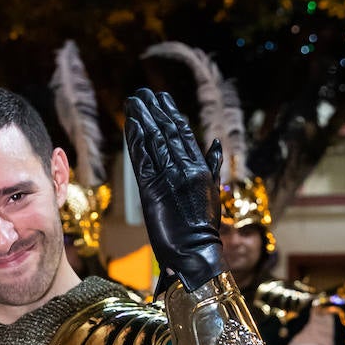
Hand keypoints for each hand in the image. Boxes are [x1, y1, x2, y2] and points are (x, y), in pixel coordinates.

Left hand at [124, 89, 224, 292]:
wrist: (195, 251)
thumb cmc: (203, 227)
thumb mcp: (213, 192)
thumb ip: (212, 165)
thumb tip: (214, 142)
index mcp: (200, 168)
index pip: (183, 134)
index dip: (171, 114)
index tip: (162, 99)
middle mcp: (185, 169)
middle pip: (166, 133)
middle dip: (153, 111)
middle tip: (142, 93)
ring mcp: (169, 178)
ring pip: (154, 142)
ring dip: (142, 120)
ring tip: (134, 102)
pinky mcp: (152, 190)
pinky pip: (142, 160)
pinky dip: (135, 141)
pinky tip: (130, 125)